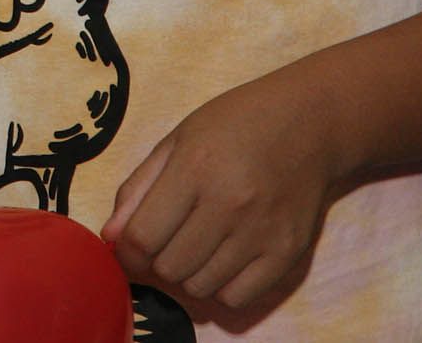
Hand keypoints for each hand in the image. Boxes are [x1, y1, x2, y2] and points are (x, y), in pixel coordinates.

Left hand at [100, 71, 351, 316]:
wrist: (309, 123)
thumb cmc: (234, 124)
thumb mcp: (177, 140)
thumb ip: (139, 188)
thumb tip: (111, 237)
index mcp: (194, 169)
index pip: (143, 237)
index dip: (126, 251)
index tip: (129, 246)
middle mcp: (229, 204)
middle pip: (169, 267)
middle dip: (157, 260)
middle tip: (168, 239)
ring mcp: (262, 232)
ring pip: (200, 287)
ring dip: (188, 274)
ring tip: (197, 244)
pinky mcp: (289, 253)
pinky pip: (237, 298)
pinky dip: (221, 287)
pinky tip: (223, 259)